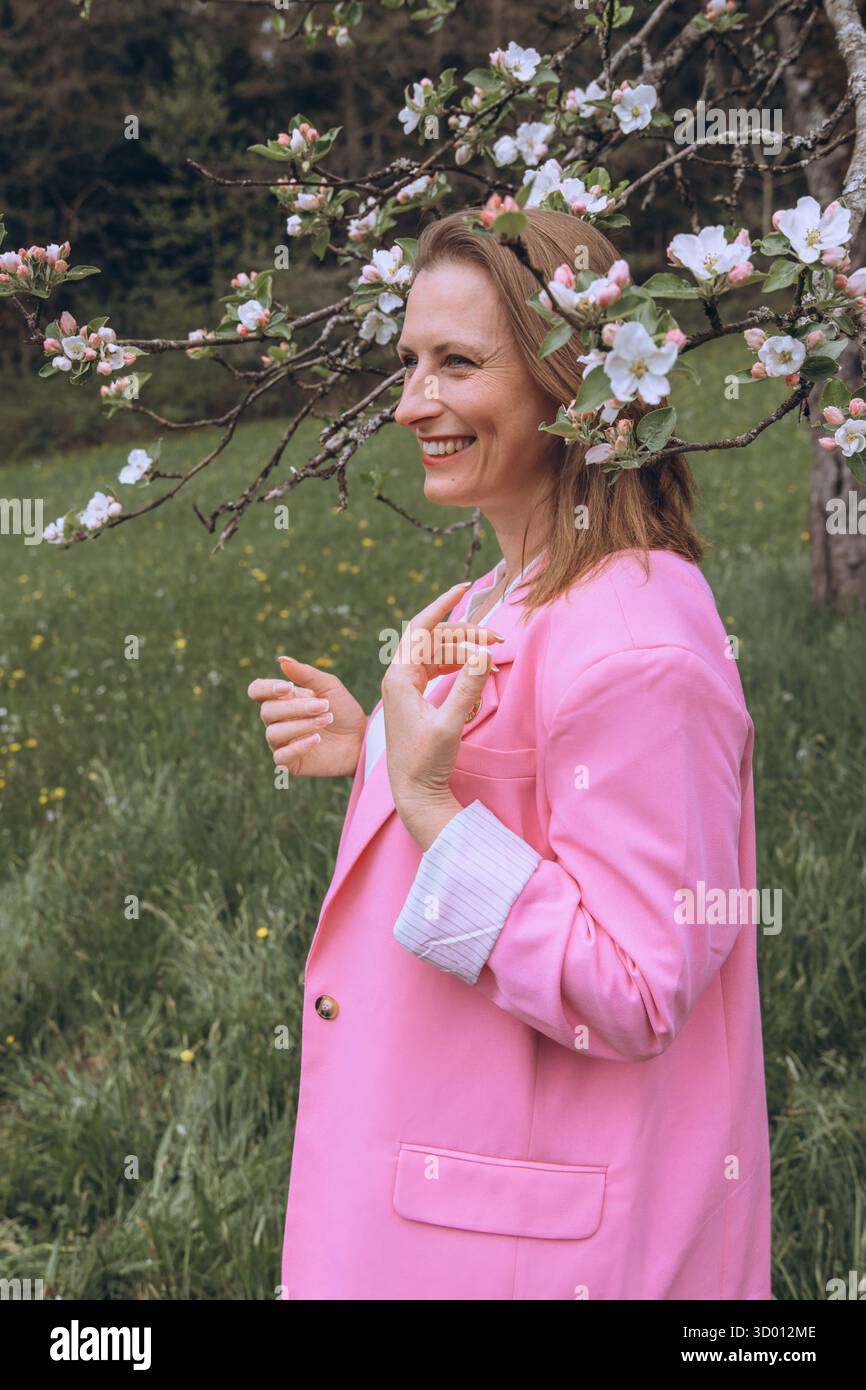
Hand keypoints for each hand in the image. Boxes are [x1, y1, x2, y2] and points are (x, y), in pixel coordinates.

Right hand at [247, 655, 366, 777]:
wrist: (362, 738)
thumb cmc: (344, 711)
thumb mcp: (330, 686)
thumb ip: (306, 673)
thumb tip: (281, 660)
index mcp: (282, 699)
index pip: (257, 691)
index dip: (266, 688)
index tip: (288, 688)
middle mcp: (277, 720)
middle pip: (267, 711)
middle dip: (296, 708)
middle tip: (324, 706)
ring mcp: (282, 742)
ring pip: (273, 733)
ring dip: (301, 725)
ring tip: (325, 720)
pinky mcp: (291, 762)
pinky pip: (281, 756)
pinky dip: (298, 747)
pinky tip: (317, 739)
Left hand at [381, 581, 502, 848]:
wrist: (414, 792)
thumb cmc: (426, 761)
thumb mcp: (450, 724)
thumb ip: (469, 687)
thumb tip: (485, 654)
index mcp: (399, 677)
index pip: (421, 628)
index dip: (442, 604)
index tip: (463, 587)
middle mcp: (398, 677)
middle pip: (434, 639)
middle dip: (466, 634)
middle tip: (497, 640)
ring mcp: (405, 687)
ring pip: (437, 653)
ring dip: (464, 650)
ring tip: (494, 652)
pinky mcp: (414, 699)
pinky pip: (437, 668)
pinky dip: (458, 664)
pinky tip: (477, 666)